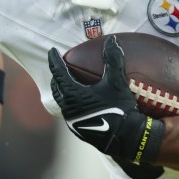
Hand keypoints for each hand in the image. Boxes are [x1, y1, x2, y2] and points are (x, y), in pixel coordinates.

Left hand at [48, 35, 164, 163]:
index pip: (58, 72)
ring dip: (62, 91)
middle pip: (56, 87)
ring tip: (66, 84)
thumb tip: (112, 41)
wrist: (125, 137)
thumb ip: (113, 59)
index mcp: (73, 94)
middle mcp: (68, 107)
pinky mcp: (78, 130)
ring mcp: (72, 120)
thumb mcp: (116, 82)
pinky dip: (69, 103)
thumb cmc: (120, 108)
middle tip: (59, 68)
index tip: (52, 51)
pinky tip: (77, 103)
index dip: (54, 60)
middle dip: (56, 76)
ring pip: (61, 102)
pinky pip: (68, 113)